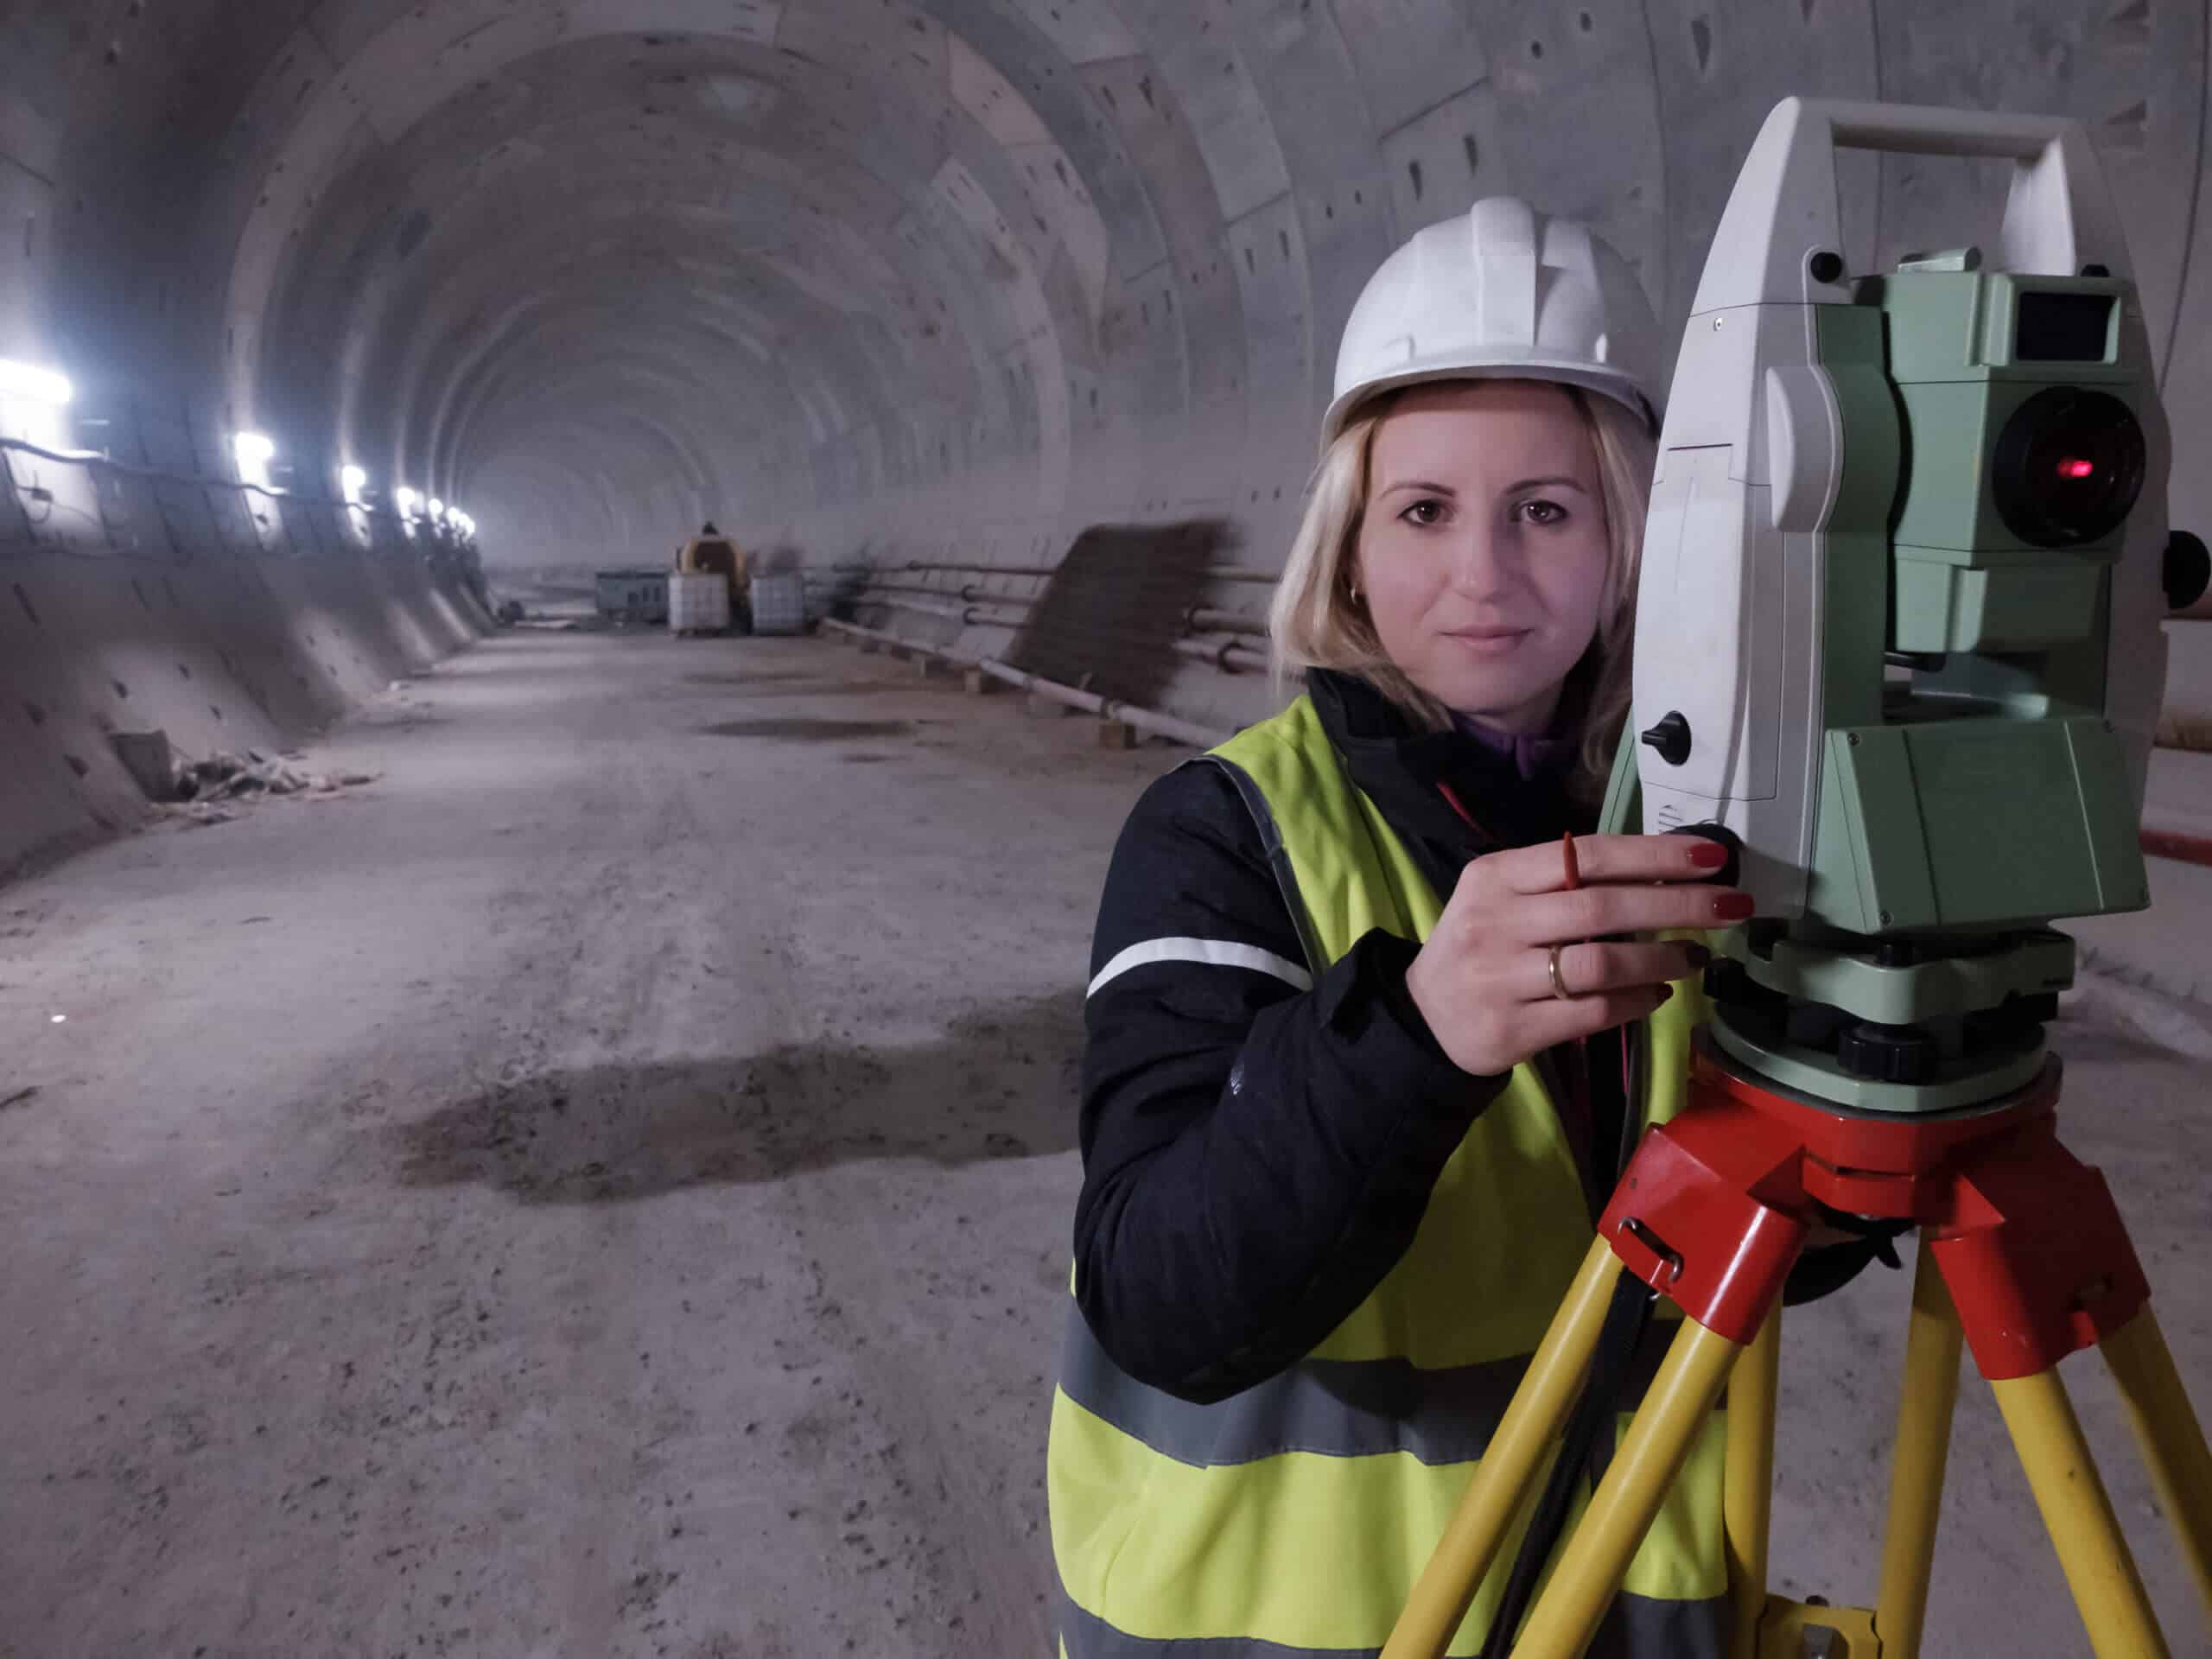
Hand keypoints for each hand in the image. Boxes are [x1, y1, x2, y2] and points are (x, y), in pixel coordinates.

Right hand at [1403, 834, 1753, 1076]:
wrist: (1425, 1018)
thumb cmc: (1482, 946)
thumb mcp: (1503, 898)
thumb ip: (1564, 883)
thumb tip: (1662, 873)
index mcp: (1495, 876)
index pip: (1586, 855)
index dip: (1654, 854)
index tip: (1712, 856)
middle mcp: (1496, 922)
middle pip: (1602, 907)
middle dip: (1677, 903)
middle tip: (1732, 906)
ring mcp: (1502, 978)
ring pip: (1601, 963)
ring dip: (1661, 957)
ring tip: (1695, 957)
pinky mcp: (1514, 1027)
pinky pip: (1592, 1013)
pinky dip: (1636, 1002)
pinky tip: (1658, 994)